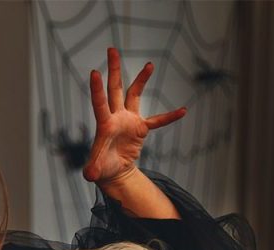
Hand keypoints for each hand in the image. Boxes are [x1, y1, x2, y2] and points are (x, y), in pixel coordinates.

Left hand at [83, 47, 186, 185]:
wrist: (113, 172)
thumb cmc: (101, 169)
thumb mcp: (96, 171)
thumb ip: (92, 170)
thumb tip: (91, 176)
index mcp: (104, 124)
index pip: (99, 103)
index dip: (97, 89)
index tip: (94, 72)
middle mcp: (116, 117)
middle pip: (114, 89)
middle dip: (113, 70)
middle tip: (111, 50)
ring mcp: (128, 120)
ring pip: (134, 94)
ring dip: (141, 80)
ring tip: (149, 64)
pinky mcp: (140, 128)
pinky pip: (158, 120)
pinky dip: (169, 117)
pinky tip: (182, 111)